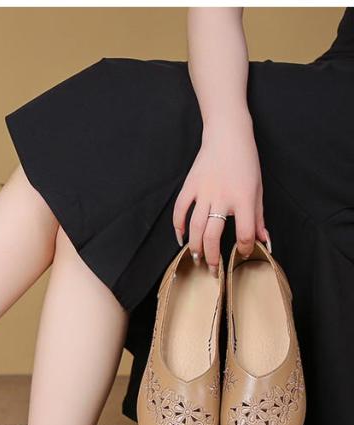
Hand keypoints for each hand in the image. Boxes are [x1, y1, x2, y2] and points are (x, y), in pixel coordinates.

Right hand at [172, 111, 270, 274]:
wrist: (227, 134)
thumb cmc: (245, 161)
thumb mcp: (258, 189)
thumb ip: (259, 217)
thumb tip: (264, 240)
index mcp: (243, 198)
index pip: (244, 232)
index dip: (244, 247)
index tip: (241, 251)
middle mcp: (222, 198)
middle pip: (214, 236)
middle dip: (213, 257)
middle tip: (213, 270)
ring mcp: (204, 192)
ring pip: (196, 227)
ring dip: (195, 247)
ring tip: (197, 259)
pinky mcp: (190, 186)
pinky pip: (180, 210)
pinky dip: (178, 226)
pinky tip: (181, 238)